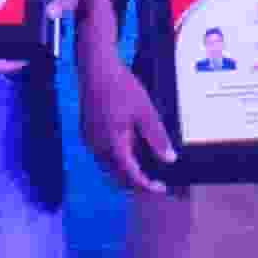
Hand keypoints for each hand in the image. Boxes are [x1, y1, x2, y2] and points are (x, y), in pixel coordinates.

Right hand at [78, 46, 177, 195]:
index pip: (130, 175)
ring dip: (124, 172)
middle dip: (135, 183)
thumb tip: (169, 159)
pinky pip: (102, 154)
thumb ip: (157, 137)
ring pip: (107, 166)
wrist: (95, 67)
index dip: (146, 186)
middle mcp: (97, 146)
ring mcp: (89, 139)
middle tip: (155, 183)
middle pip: (116, 176)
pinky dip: (116, 159)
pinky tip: (129, 151)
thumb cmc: (121, 86)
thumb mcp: (145, 111)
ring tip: (144, 169)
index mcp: (112, 143)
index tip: (161, 189)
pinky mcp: (87, 132)